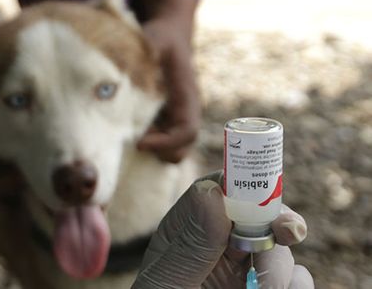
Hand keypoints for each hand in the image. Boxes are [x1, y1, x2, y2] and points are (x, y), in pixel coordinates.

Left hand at [132, 174, 313, 287]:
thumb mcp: (168, 280)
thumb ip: (191, 244)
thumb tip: (213, 193)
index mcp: (191, 231)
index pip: (218, 191)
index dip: (243, 185)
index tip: (260, 195)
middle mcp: (221, 245)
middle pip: (259, 215)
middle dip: (276, 222)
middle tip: (287, 232)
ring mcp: (246, 268)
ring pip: (282, 248)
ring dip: (281, 267)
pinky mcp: (266, 286)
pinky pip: (297, 279)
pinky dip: (295, 284)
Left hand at [137, 18, 200, 163]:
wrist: (170, 38)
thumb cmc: (164, 39)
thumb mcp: (157, 39)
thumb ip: (148, 49)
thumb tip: (125, 65)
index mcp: (188, 99)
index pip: (187, 132)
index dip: (166, 142)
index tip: (139, 142)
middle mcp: (185, 114)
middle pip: (181, 150)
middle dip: (158, 153)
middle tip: (133, 141)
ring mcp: (175, 120)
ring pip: (171, 151)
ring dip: (151, 151)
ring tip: (128, 134)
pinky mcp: (164, 121)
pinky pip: (159, 144)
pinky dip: (144, 144)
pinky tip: (124, 130)